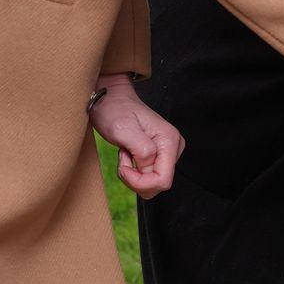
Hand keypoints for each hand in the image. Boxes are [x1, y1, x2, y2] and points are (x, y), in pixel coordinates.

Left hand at [89, 78, 182, 197]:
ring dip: (134, 175)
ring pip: (153, 182)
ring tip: (125, 154)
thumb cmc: (114, 110)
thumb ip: (142, 150)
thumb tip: (150, 168)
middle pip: (159, 184)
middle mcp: (173, 146)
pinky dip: (134, 172)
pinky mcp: (159, 154)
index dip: (140, 182)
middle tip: (123, 158)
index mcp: (169, 140)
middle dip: (136, 179)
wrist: (110, 100)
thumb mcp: (123, 129)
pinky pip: (148, 176)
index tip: (123, 166)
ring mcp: (167, 151)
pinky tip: (128, 155)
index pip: (163, 180)